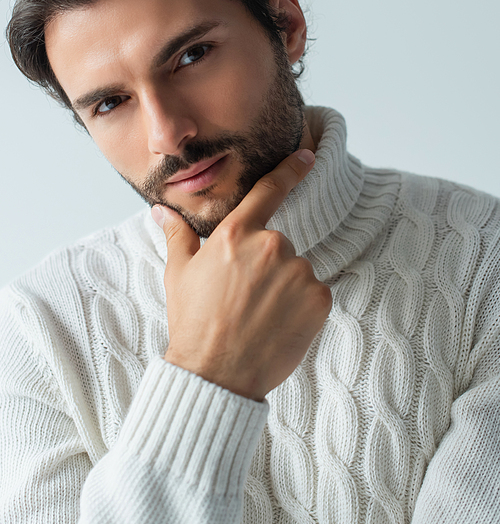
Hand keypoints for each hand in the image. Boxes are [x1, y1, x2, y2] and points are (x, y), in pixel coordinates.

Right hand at [152, 149, 331, 400]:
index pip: (269, 191)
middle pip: (278, 243)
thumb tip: (160, 210)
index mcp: (235, 234)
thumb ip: (178, 235)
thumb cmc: (194, 323)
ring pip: (296, 270)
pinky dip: (302, 306)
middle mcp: (271, 246)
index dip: (291, 170)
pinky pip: (314, 293)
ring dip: (284, 286)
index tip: (308, 156)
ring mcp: (298, 272)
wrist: (216, 374)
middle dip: (265, 264)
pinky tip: (279, 324)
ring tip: (258, 315)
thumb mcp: (179, 275)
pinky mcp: (319, 299)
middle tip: (243, 296)